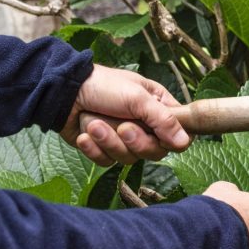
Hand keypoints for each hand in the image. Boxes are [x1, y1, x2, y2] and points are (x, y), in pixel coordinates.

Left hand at [60, 65, 191, 165]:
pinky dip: (94, 149)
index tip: (159, 135)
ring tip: (94, 124)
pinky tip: (85, 135)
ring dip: (109, 142)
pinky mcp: (104, 149)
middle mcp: (145, 125)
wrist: (63, 93)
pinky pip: (107, 161)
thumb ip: (163, 120)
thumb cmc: (104, 86)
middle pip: (155, 151)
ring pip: (129, 158)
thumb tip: (185, 142)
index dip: (171, 139)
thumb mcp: (137, 98)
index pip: (180, 133)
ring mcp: (124, 139)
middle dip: (135, 141)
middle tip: (122, 127)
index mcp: (159, 108)